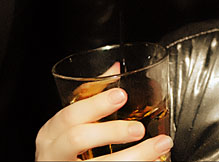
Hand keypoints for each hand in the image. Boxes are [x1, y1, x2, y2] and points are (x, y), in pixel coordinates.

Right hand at [35, 88, 172, 160]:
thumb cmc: (64, 147)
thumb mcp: (71, 123)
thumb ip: (91, 96)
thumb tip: (116, 69)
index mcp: (52, 133)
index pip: (70, 115)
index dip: (95, 104)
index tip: (121, 95)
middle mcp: (55, 154)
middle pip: (78, 139)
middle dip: (112, 131)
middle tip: (139, 128)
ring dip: (136, 154)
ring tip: (161, 145)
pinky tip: (155, 161)